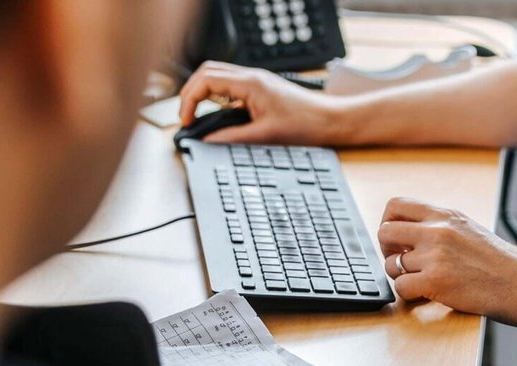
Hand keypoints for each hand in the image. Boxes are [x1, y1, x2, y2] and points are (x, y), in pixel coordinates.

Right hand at [178, 61, 351, 144]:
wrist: (330, 120)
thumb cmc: (306, 125)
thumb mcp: (265, 135)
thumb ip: (232, 138)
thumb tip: (207, 142)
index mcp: (250, 83)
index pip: (205, 80)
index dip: (189, 100)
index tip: (187, 120)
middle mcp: (251, 76)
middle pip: (206, 72)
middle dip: (190, 93)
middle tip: (186, 117)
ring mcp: (256, 80)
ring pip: (217, 76)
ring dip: (202, 93)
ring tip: (196, 115)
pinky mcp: (260, 88)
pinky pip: (229, 85)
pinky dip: (216, 96)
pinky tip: (217, 114)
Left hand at [377, 197, 516, 318]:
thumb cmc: (502, 263)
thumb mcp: (470, 230)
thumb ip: (442, 227)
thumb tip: (410, 232)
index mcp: (446, 215)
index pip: (396, 205)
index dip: (389, 223)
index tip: (396, 238)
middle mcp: (438, 231)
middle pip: (385, 231)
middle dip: (387, 250)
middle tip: (400, 261)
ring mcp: (436, 256)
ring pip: (392, 264)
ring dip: (401, 276)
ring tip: (421, 281)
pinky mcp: (436, 282)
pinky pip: (401, 287)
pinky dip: (409, 294)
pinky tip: (425, 294)